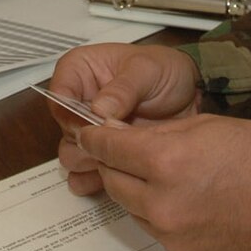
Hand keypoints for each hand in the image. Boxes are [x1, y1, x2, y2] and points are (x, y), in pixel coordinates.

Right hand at [47, 44, 198, 194]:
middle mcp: (78, 102)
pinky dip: (95, 179)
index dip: (70, 114)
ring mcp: (90, 130)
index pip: (58, 95)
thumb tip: (98, 111)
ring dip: (90, 162)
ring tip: (116, 161)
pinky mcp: (103, 153)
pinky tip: (113, 178)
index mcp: (80, 71)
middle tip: (110, 146)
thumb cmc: (166, 70)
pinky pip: (86, 173)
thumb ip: (123, 89)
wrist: (193, 94)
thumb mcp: (147, 70)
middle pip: (63, 130)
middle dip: (84, 142)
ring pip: (71, 154)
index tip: (91, 125)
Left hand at [73, 115, 250, 250]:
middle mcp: (162, 202)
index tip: (90, 131)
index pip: (107, 147)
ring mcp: (172, 233)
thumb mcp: (207, 126)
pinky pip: (153, 227)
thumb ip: (158, 133)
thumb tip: (121, 133)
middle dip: (113, 162)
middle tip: (123, 148)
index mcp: (166, 162)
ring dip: (134, 188)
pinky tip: (181, 196)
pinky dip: (156, 210)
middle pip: (111, 180)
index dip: (95, 136)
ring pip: (129, 206)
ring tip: (162, 173)